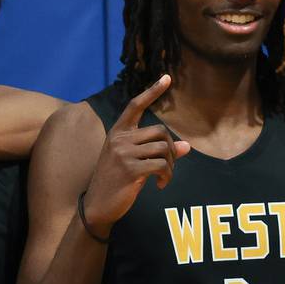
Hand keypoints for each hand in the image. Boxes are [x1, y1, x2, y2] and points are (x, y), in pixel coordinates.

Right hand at [79, 74, 191, 237]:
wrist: (97, 206)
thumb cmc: (117, 182)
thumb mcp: (134, 162)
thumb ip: (157, 152)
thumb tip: (187, 146)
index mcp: (117, 132)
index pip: (136, 105)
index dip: (152, 91)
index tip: (167, 78)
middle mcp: (119, 139)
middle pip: (160, 131)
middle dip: (171, 149)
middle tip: (167, 166)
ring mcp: (123, 154)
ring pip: (163, 149)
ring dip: (170, 166)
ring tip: (163, 177)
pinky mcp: (130, 170)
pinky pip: (161, 166)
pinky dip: (166, 176)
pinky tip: (160, 185)